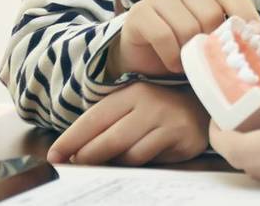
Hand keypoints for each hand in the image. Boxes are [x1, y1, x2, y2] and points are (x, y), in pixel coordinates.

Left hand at [47, 82, 208, 165]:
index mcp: (131, 92)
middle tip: (74, 168)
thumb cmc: (161, 109)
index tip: (54, 155)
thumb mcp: (134, 106)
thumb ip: (109, 123)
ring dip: (112, 164)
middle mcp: (149, 104)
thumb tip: (74, 152)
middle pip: (107, 140)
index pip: (93, 118)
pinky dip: (136, 165)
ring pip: (126, 154)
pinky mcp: (180, 139)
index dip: (71, 139)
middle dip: (86, 157)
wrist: (205, 106)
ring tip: (105, 165)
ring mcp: (166, 121)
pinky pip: (148, 160)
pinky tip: (135, 160)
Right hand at [111, 0, 258, 76]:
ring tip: (189, 59)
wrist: (144, 51)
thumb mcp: (213, 28)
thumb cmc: (185, 37)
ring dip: (190, 52)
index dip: (245, 18)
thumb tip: (256, 34)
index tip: (253, 39)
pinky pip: (164, 37)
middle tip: (208, 55)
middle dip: (212, 40)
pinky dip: (172, 58)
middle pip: (211, 14)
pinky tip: (174, 63)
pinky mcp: (139, 14)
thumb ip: (231, 24)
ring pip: (188, 28)